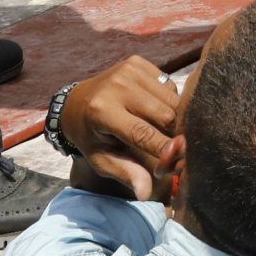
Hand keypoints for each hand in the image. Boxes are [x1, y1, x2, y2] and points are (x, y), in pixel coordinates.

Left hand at [59, 56, 182, 198]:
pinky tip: (154, 109)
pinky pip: (169, 85)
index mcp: (102, 111)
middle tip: (169, 150)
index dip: (165, 149)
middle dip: (172, 135)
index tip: (179, 163)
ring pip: (172, 99)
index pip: (143, 133)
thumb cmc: (91, 137)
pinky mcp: (137, 62)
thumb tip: (146, 193)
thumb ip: (126, 172)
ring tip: (160, 129)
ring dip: (173, 118)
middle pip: (165, 114)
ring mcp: (128, 70)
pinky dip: (168, 100)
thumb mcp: (101, 159)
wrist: (76, 103)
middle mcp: (117, 86)